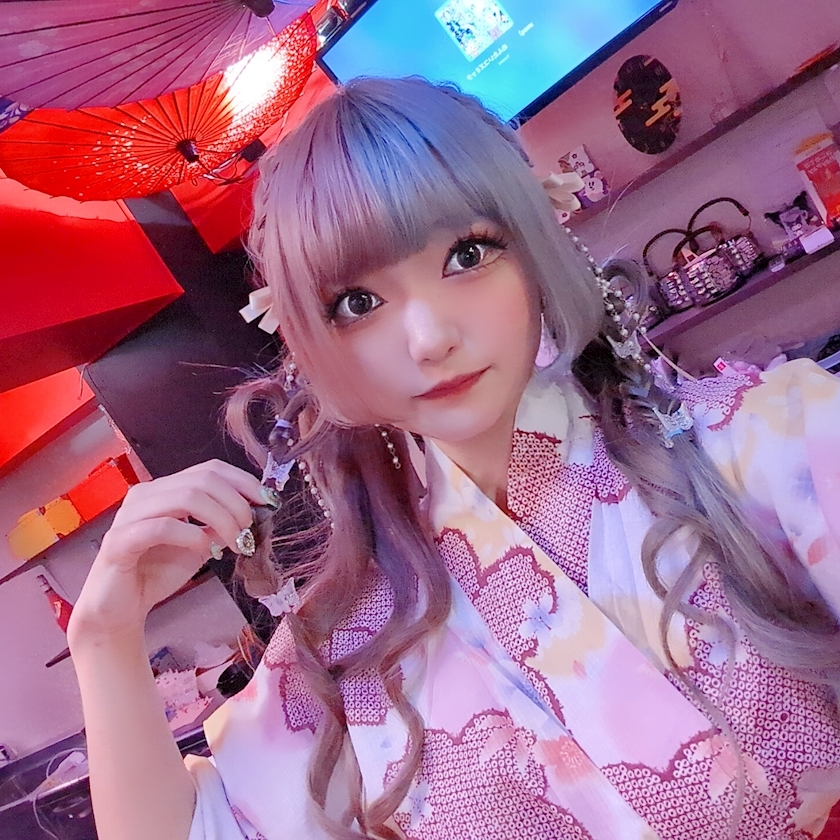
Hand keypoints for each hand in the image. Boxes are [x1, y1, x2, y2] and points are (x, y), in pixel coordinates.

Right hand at [68, 460, 264, 642]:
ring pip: (185, 497)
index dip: (242, 481)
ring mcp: (130, 515)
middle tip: (249, 530)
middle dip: (236, 503)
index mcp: (165, 490)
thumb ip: (219, 525)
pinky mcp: (120, 540)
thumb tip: (252, 512)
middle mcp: (146, 495)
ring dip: (221, 519)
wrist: (120, 608)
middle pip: (202, 480)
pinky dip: (192, 536)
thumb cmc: (157, 572)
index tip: (267, 500)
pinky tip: (205, 551)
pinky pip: (162, 526)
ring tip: (234, 542)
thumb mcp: (200, 544)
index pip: (209, 470)